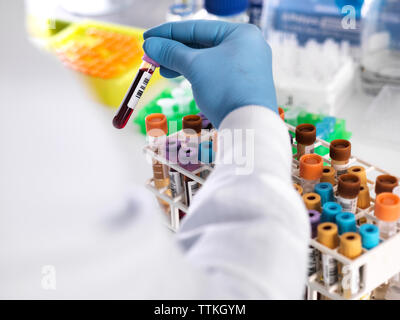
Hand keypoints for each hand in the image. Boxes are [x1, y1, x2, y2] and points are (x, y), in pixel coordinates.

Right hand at [143, 20, 276, 127]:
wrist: (249, 125)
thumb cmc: (226, 89)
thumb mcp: (195, 66)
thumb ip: (171, 52)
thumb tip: (150, 44)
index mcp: (241, 33)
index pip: (197, 27)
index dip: (168, 32)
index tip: (147, 37)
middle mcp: (247, 46)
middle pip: (202, 43)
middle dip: (174, 51)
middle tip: (152, 56)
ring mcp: (246, 66)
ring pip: (207, 60)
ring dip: (182, 64)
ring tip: (162, 70)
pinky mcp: (242, 84)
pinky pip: (214, 73)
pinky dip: (196, 74)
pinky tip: (179, 77)